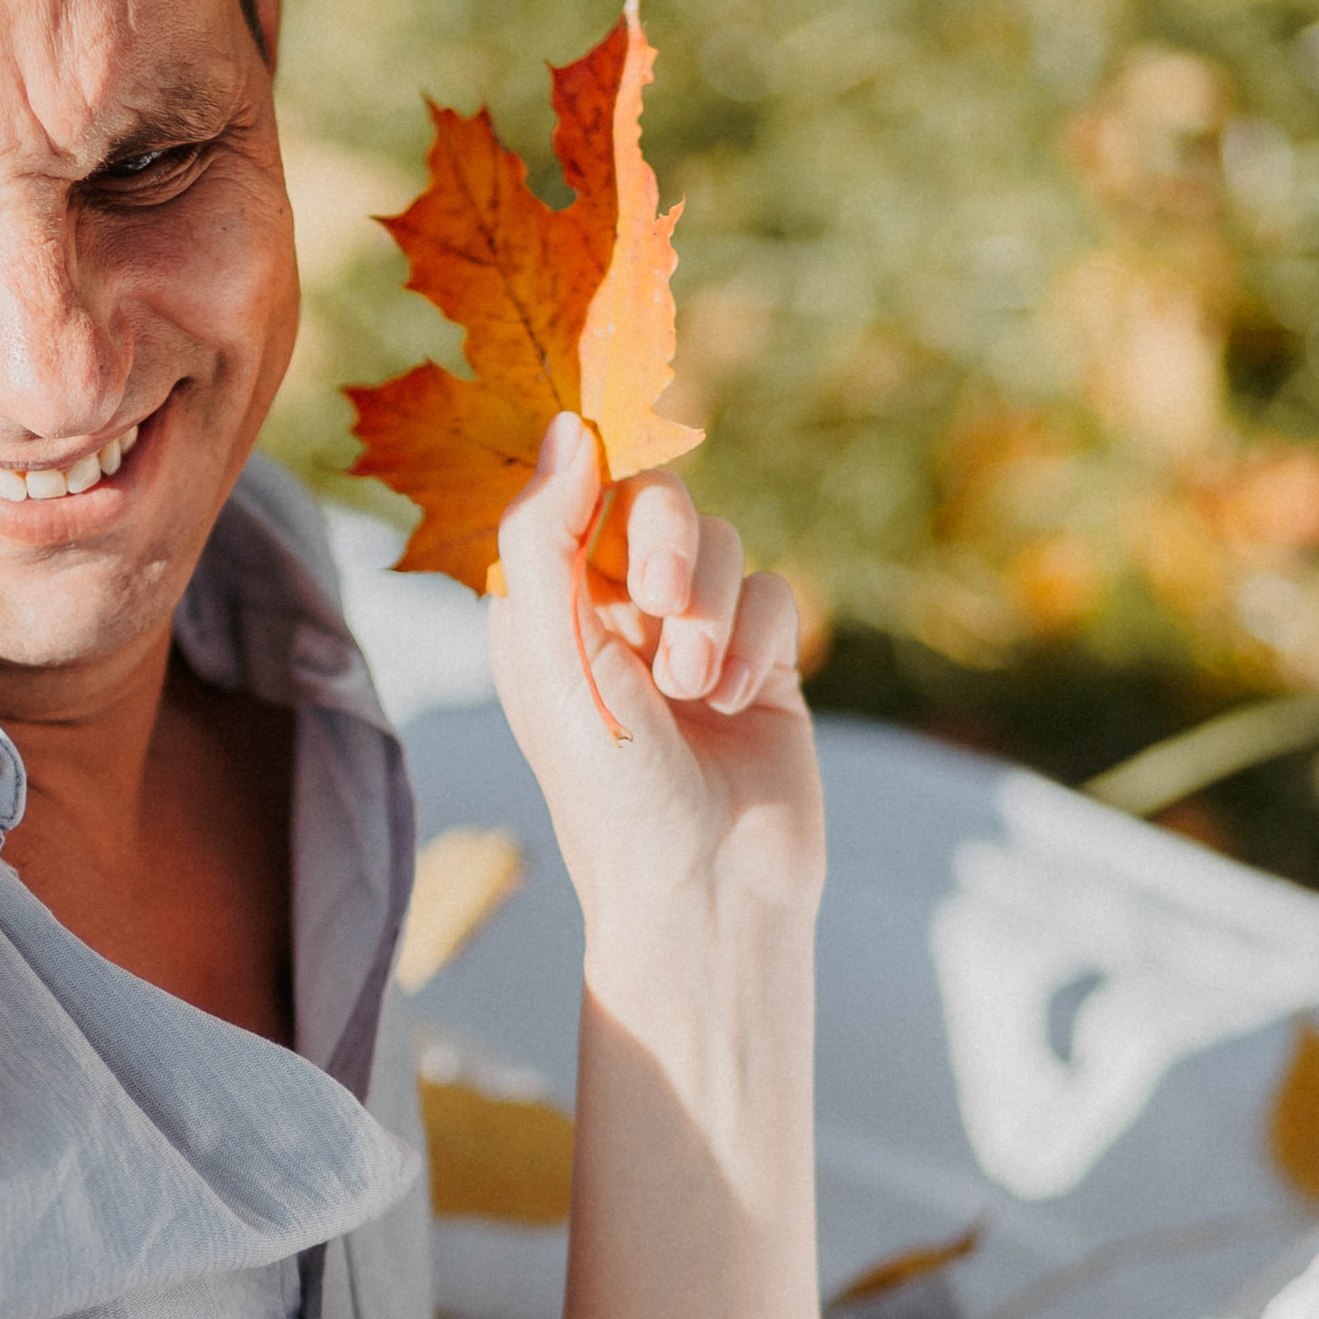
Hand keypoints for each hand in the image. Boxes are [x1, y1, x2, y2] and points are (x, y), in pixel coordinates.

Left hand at [487, 412, 821, 984]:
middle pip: (653, 496)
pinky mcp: (759, 662)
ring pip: (722, 544)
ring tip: (693, 687)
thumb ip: (547, 538)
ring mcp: (692, 635)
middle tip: (663, 599)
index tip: (614, 475)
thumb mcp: (555, 660)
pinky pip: (774, 594)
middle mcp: (614, 613)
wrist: (706, 891)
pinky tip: (736, 700)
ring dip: (712, 609)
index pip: (569, 492)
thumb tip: (568, 427)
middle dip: (668, 535)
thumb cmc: (611, 792)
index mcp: (543, 610)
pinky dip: (760, 639)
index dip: (597, 471)